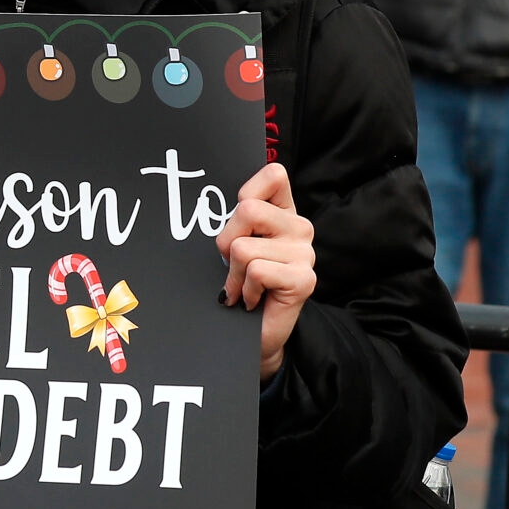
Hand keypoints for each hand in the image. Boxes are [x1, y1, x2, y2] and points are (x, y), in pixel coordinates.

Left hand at [216, 164, 317, 382]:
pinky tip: (251, 299)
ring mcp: (305, 254)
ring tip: (243, 285)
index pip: (274, 175)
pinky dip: (243, 289)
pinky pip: (256, 271)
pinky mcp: (304, 279)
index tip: (238, 217)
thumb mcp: (234, 245)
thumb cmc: (239, 284)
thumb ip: (235, 219)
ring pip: (243, 247)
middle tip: (233, 263)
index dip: (247, 190)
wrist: (255, 334)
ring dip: (232, 273)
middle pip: (247, 209)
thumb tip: (203, 195)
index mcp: (283, 212)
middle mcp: (300, 228)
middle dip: (225, 241)